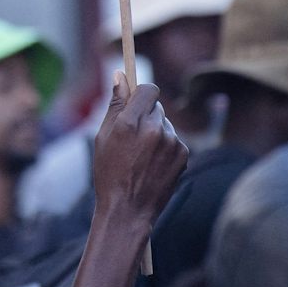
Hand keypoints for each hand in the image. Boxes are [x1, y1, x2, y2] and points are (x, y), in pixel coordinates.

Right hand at [91, 73, 188, 229]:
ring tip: (142, 156)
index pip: (148, 89)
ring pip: (165, 124)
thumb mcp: (103, 137)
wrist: (128, 211)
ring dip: (156, 132)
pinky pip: (174, 140)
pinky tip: (154, 164)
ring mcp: (172, 142)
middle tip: (134, 137)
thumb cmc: (109, 174)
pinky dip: (166, 147)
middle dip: (146, 115)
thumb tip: (120, 75)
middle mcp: (154, 129)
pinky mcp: (183, 154)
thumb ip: (115, 104)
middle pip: (157, 106)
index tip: (136, 101)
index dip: (142, 93)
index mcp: (130, 122)